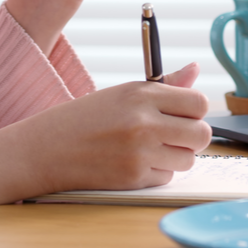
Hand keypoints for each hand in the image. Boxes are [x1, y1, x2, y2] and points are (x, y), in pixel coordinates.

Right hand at [0, 64, 209, 228]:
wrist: (46, 149)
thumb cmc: (85, 118)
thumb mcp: (122, 94)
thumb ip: (165, 86)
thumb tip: (195, 69)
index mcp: (141, 94)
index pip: (198, 102)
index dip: (195, 111)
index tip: (183, 114)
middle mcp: (144, 121)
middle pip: (202, 134)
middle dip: (193, 137)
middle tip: (174, 136)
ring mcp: (139, 152)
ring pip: (188, 159)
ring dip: (175, 157)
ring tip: (150, 149)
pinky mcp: (133, 178)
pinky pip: (167, 177)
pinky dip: (156, 172)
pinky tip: (133, 163)